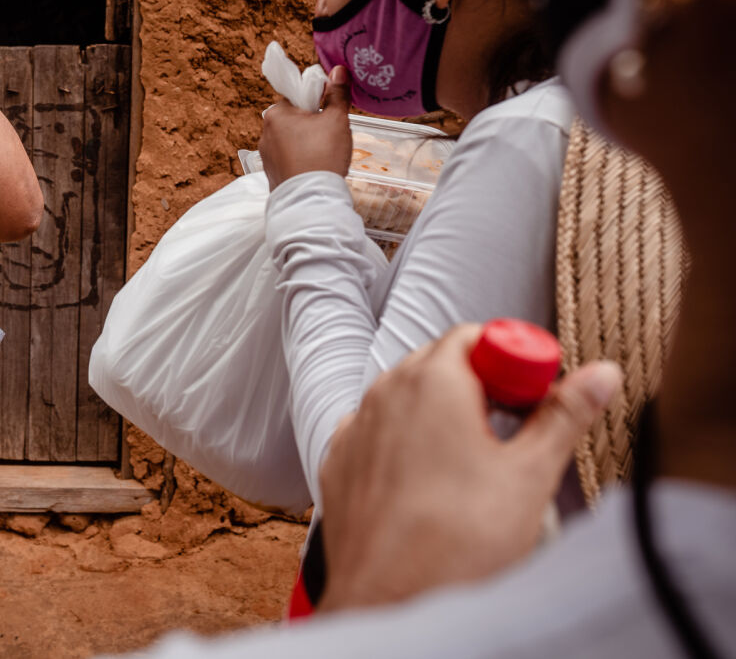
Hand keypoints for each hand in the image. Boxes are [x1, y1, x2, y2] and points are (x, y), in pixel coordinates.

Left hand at [258, 66, 353, 189]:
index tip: (331, 111)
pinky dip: (302, 159)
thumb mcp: (336, 119)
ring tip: (325, 154)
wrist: (311, 200)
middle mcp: (265, 133)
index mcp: (275, 114)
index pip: (296, 96)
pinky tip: (316, 167)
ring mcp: (266, 156)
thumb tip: (338, 70)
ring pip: (292, 140)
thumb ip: (337, 94)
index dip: (317, 101)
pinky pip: (289, 159)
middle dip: (313, 123)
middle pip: (294, 118)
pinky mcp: (271, 174)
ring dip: (308, 142)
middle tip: (331, 134)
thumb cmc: (322, 155)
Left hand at [317, 324, 621, 611]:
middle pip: (440, 363)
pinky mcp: (339, 462)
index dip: (514, 361)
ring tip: (475, 464)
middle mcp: (385, 392)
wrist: (389, 602)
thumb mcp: (529, 474)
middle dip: (481, 385)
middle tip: (516, 430)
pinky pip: (377, 434)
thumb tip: (600, 373)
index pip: (477, 336)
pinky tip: (430, 482)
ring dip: (441, 414)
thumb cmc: (457, 541)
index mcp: (432, 380)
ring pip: (405, 398)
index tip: (536, 397)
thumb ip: (565, 415)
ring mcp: (355, 427)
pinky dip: (403, 444)